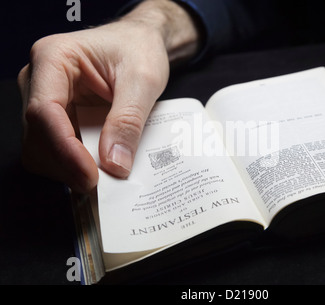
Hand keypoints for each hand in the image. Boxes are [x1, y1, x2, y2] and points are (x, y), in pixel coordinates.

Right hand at [18, 0, 199, 192]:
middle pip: (38, 135)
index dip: (64, 150)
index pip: (44, 111)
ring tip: (102, 175)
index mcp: (54, 58)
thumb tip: (114, 164)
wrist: (140, 43)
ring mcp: (45, 99)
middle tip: (100, 184)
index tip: (91, 176)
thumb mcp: (143, 81)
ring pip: (41, 148)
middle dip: (66, 165)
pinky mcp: (57, 115)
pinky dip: (73, 163)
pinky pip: (55, 148)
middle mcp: (40, 79)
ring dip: (68, 168)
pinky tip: (96, 166)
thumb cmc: (139, 50)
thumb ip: (128, 121)